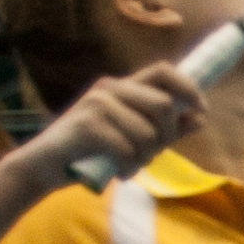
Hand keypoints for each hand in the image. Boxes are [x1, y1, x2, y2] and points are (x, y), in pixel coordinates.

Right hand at [12, 61, 203, 192]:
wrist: (42, 167)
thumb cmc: (89, 153)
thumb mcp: (132, 138)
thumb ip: (164, 128)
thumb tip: (199, 118)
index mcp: (121, 86)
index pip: (164, 71)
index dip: (188, 88)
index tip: (201, 109)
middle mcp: (109, 88)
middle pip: (163, 105)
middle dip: (165, 137)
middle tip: (149, 155)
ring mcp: (97, 104)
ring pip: (148, 133)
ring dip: (144, 158)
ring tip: (126, 165)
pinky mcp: (88, 125)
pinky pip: (129, 149)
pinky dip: (128, 168)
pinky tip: (115, 172)